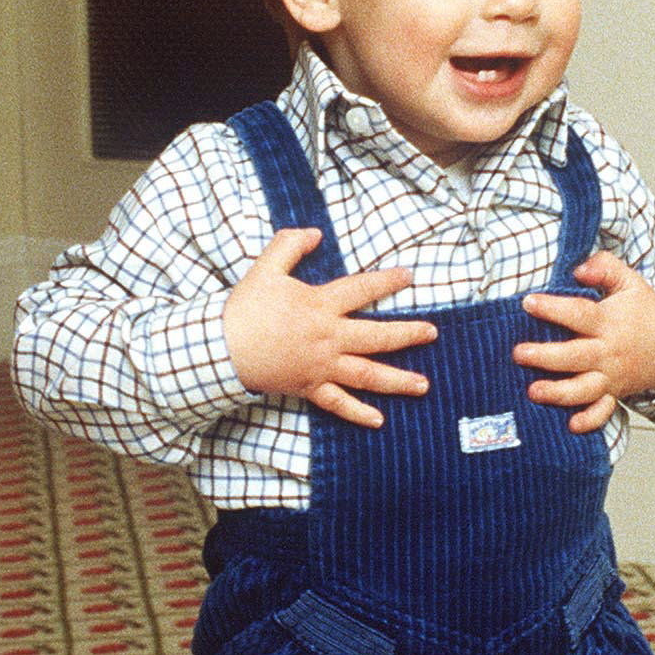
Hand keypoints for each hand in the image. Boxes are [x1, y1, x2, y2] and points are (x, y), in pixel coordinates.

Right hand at [222, 227, 437, 426]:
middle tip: (432, 333)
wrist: (221, 349)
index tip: (408, 276)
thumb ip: (290, 245)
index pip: (362, 289)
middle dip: (408, 334)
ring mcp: (321, 366)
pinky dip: (358, 413)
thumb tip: (315, 233)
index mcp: (320, 306)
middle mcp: (328, 338)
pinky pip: (338, 404)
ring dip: (397, 381)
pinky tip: (379, 421)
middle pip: (377, 337)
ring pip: (367, 374)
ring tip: (424, 385)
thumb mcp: (265, 268)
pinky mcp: (309, 387)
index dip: (387, 281)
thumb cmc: (244, 309)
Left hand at [513, 251, 654, 432]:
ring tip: (534, 391)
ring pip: (584, 389)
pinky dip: (589, 420)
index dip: (553, 308)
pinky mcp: (614, 394)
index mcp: (609, 322)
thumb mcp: (631, 282)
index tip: (528, 303)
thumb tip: (579, 269)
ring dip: (559, 393)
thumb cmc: (647, 312)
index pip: (579, 314)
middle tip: (518, 353)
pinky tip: (572, 425)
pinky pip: (603, 411)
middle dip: (545, 357)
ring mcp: (611, 376)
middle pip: (575, 356)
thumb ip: (605, 268)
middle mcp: (608, 352)